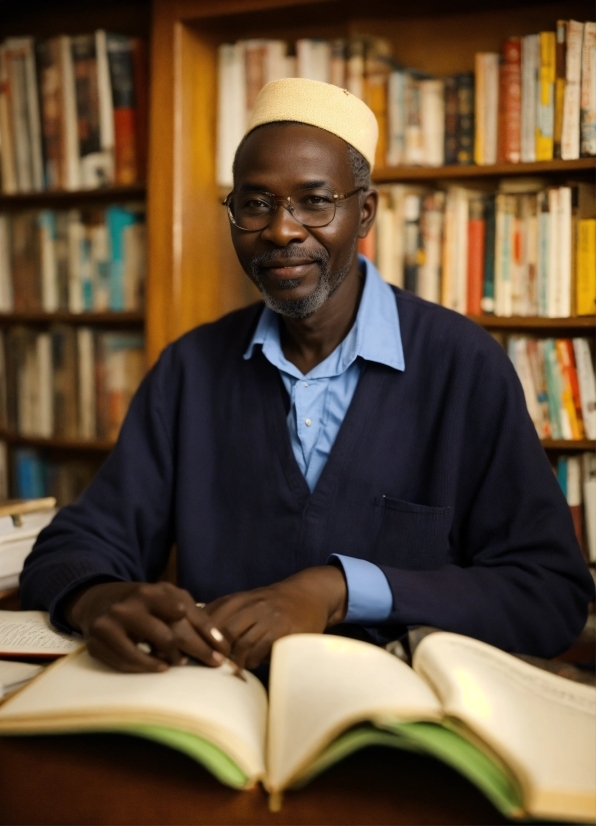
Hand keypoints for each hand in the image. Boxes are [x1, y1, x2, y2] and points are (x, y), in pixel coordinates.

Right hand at [64, 581, 231, 672]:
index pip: (184, 615)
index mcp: (150, 591)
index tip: (222, 651)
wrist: (99, 601)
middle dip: (196, 651)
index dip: (205, 634)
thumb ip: (194, 616)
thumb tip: (221, 644)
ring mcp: (111, 623)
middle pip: (170, 634)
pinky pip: (127, 661)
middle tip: (213, 663)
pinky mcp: (97, 642)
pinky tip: (160, 668)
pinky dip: (146, 667)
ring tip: (181, 662)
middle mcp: (130, 605)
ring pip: (150, 648)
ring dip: (171, 659)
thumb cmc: (144, 604)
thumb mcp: (168, 599)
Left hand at [204, 566, 346, 669]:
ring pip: (242, 643)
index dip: (201, 635)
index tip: (195, 652)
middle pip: (224, 631)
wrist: (309, 595)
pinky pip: (261, 650)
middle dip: (217, 652)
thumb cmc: (273, 604)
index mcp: (239, 599)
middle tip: (214, 666)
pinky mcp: (283, 630)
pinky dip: (253, 661)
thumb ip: (228, 614)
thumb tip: (201, 638)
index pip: (211, 615)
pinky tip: (251, 665)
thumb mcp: (249, 602)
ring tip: (232, 670)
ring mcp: (268, 617)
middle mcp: (252, 605)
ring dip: (235, 661)